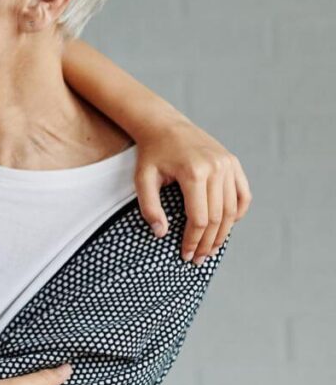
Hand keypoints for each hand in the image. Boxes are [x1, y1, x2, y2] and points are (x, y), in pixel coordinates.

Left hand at [134, 119, 251, 264]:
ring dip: (223, 234)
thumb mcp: (142, 179)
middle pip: (218, 217)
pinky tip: (227, 227)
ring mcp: (228, 165)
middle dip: (208, 242)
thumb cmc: (151, 153)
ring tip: (211, 249)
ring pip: (231, 209)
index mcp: (194, 173)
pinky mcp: (233, 163)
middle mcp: (216, 168)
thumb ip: (149, 207)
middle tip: (198, 259)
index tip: (185, 255)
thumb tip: (161, 234)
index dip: (193, 241)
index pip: (199, 218)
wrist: (165, 125)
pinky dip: (237, 213)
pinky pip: (242, 195)